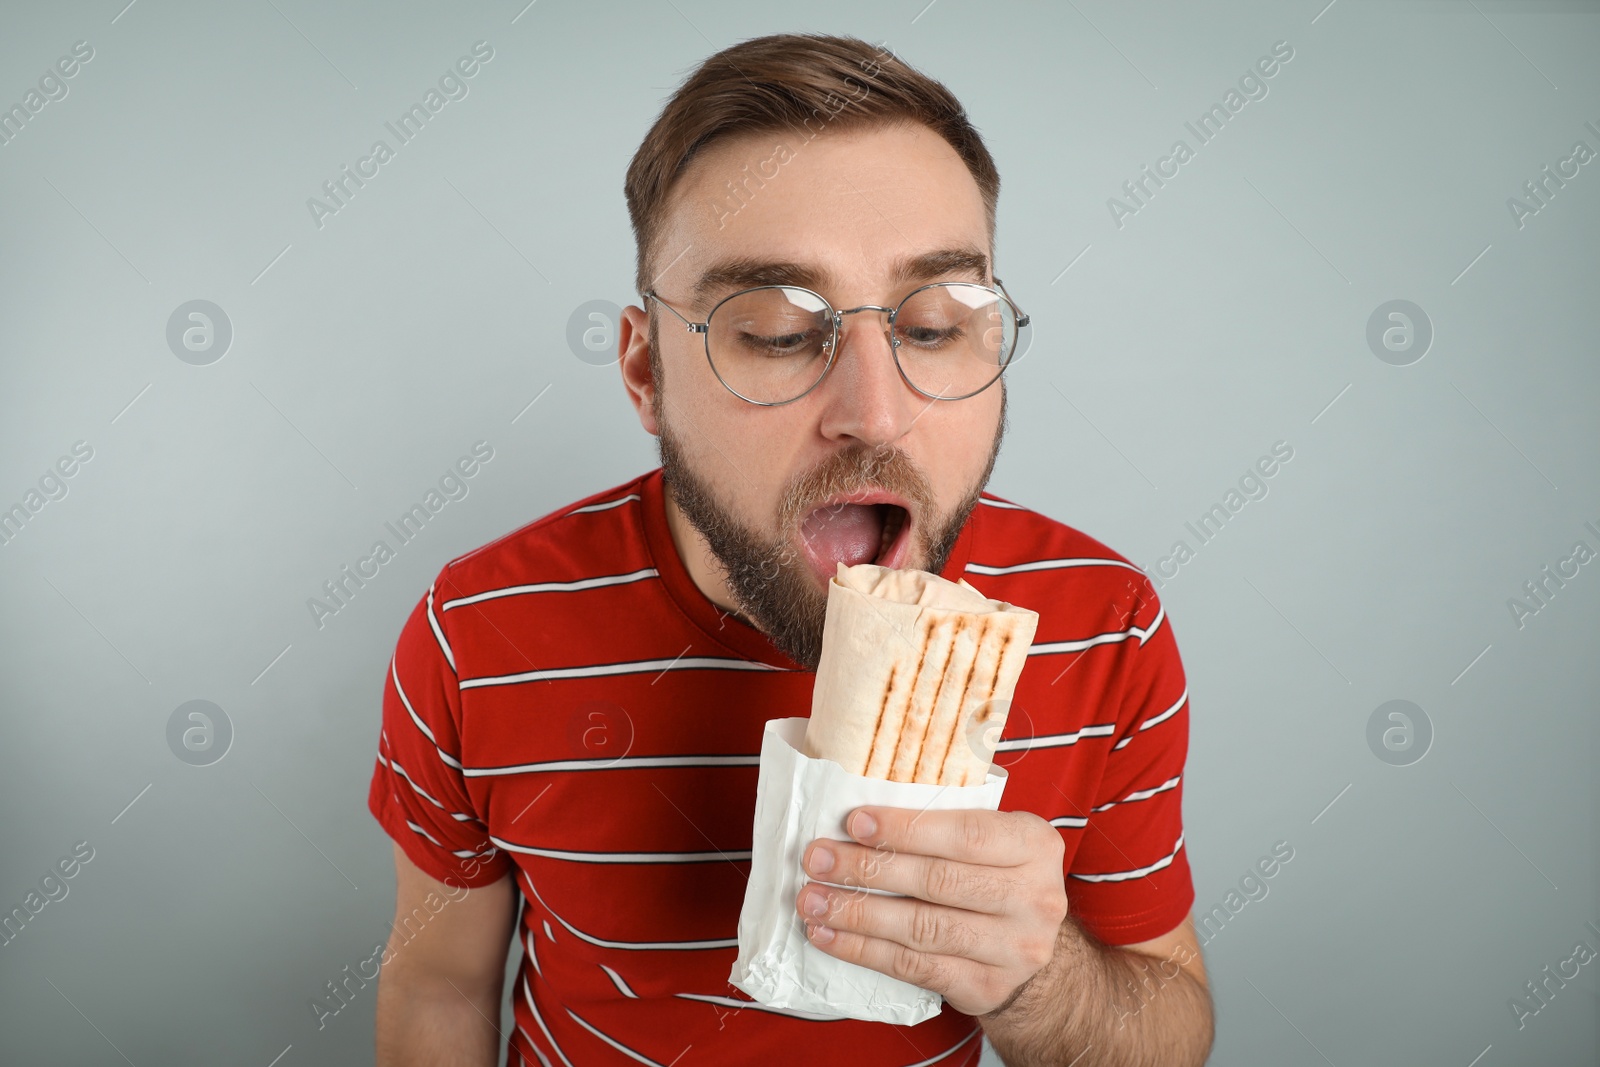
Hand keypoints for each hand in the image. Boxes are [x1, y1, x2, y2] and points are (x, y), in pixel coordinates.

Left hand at [795, 805, 1068, 1016]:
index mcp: (1034, 846)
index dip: (905, 828)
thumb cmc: (1000, 878)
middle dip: (868, 870)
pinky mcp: (986, 987)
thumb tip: (865, 813)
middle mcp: (1033, 898)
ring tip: (812, 901)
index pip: (965, 834)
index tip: (854, 822)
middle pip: (938, 882)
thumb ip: (950, 820)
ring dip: (857, 914)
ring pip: (921, 929)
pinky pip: (914, 968)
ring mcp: (1013, 948)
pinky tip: (829, 936)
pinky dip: (864, 951)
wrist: (1036, 952)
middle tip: (818, 859)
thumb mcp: (998, 838)